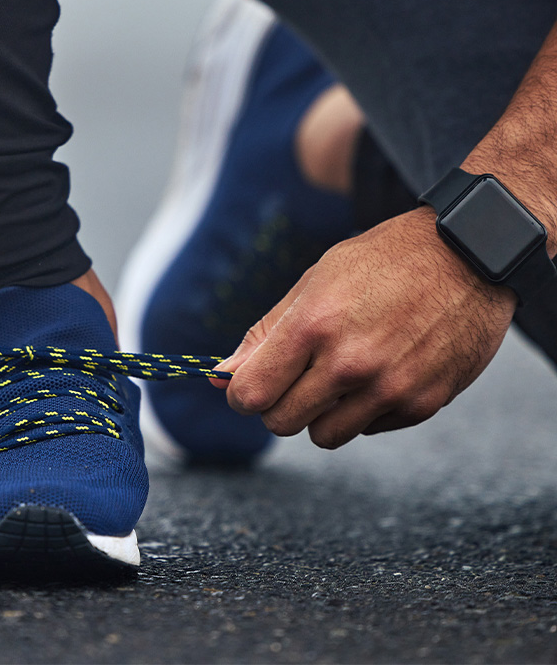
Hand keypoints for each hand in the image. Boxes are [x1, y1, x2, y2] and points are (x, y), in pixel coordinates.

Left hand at [210, 207, 515, 448]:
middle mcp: (349, 363)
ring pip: (324, 436)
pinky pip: (369, 430)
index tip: (249, 386)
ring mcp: (388, 388)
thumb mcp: (315, 281)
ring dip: (321, 414)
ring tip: (339, 376)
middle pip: (281, 422)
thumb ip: (266, 334)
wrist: (469, 254)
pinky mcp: (421, 404)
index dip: (241, 395)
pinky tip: (380, 373)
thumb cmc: (383, 262)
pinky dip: (364, 411)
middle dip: (278, 405)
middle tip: (297, 378)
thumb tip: (221, 376)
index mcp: (313, 326)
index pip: (251, 394)